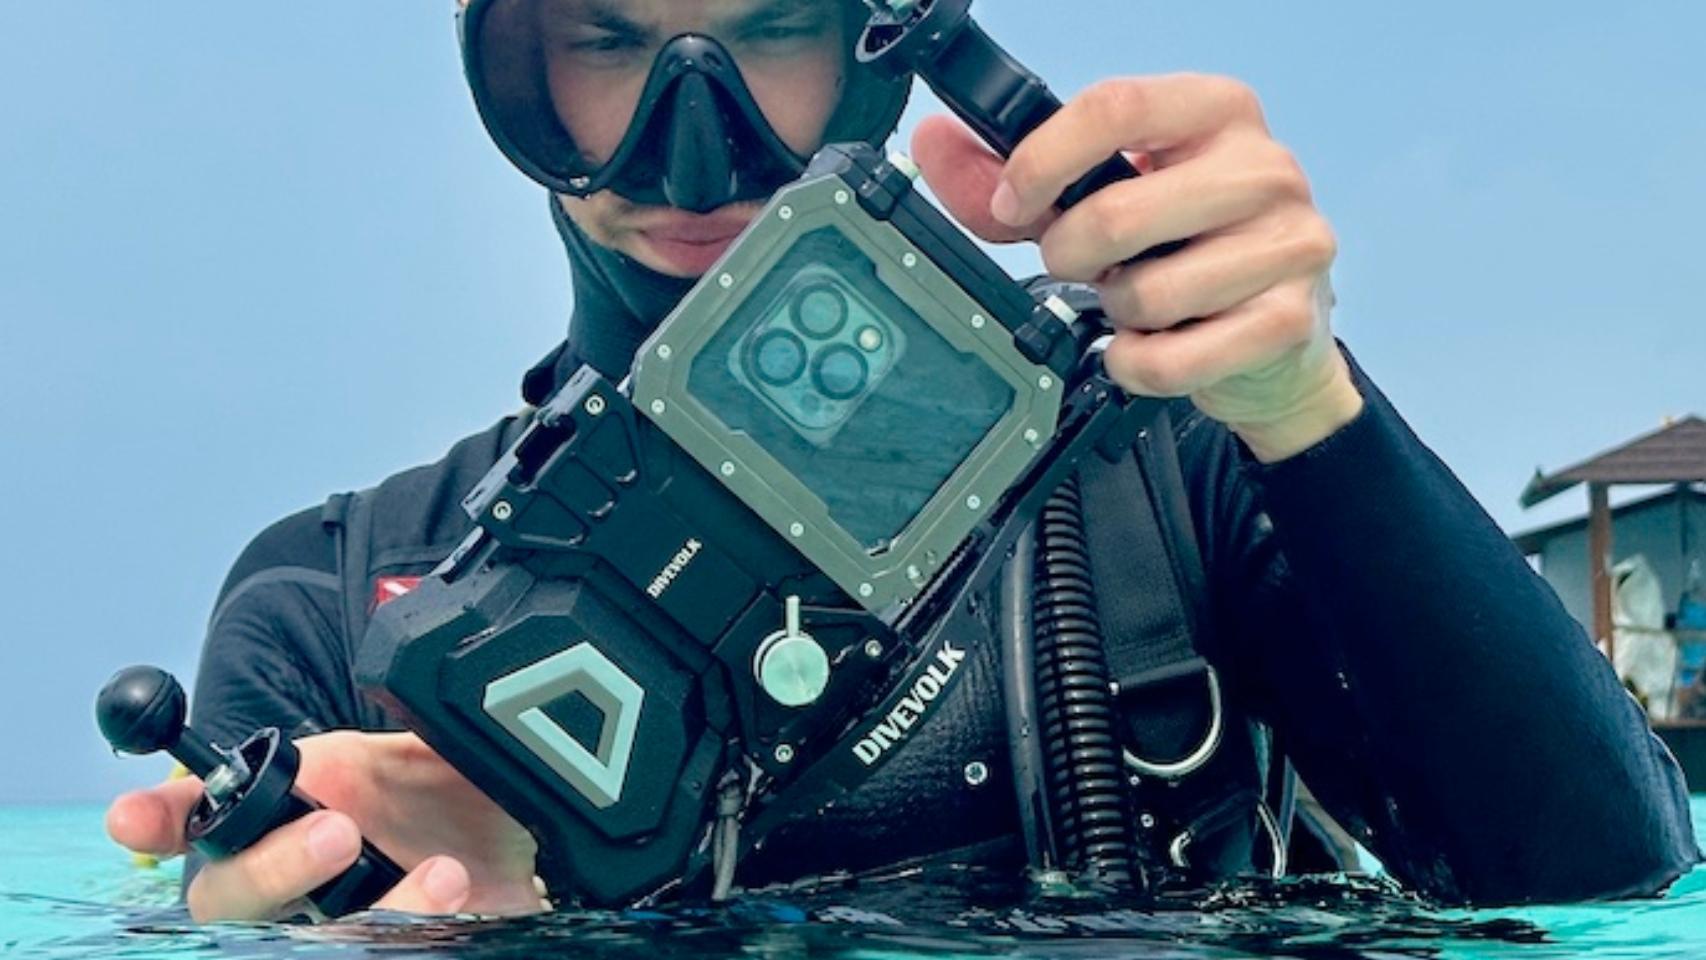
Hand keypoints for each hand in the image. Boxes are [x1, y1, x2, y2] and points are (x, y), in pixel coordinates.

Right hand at [106, 731, 541, 920]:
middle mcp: (293, 876)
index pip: (196, 818)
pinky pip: (372, 956)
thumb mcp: (433, 753)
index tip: (133, 818)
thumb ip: (402, 732)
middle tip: (340, 831)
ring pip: (301, 942)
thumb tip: (396, 701)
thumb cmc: (457, 799)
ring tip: (444, 876)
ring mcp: (329, 926)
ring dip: (373, 911)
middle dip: (273, 867)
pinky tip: (460, 906)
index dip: (157, 820)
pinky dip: (416, 932)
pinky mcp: (382, 950)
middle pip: (229, 897)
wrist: (527, 854)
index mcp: (289, 810)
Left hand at [912, 73, 1363, 461]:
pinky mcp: (1289, 319)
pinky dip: (1136, 365)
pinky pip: (1169, 359)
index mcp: (1216, 112)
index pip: (1117, 107)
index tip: (1011, 201)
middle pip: (1118, 212)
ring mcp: (1289, 243)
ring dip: (1115, 313)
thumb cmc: (1188, 248)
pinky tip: (1148, 348)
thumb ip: (1020, 178)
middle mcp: (1266, 167)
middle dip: (1070, 254)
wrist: (1278, 337)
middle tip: (1078, 265)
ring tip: (1138, 301)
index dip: (1044, 159)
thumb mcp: (1108, 197)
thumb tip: (937, 144)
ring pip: (1144, 293)